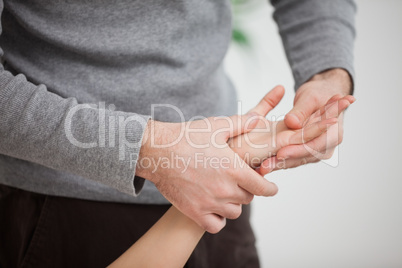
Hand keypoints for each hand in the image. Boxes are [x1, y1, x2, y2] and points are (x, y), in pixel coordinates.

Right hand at [136, 114, 276, 233]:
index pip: (263, 188)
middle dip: (247, 189)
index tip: (271, 188)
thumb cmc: (186, 137)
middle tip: (238, 180)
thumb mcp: (216, 126)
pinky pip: (215, 225)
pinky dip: (218, 219)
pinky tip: (214, 207)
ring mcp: (209, 203)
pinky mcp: (194, 212)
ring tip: (225, 192)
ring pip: (234, 212)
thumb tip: (257, 118)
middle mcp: (224, 190)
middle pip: (248, 198)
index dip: (270, 188)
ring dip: (233, 203)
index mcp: (234, 169)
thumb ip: (241, 123)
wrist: (157, 151)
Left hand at [258, 69, 354, 174]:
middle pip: (302, 158)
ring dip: (277, 165)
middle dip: (283, 163)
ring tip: (260, 169)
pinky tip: (261, 165)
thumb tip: (292, 122)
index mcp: (333, 135)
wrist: (322, 96)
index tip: (280, 153)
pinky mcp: (304, 150)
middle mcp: (325, 147)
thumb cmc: (319, 95)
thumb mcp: (310, 98)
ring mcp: (315, 150)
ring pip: (295, 161)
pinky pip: (291, 157)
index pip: (314, 147)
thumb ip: (301, 111)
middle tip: (264, 167)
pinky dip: (277, 161)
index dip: (297, 151)